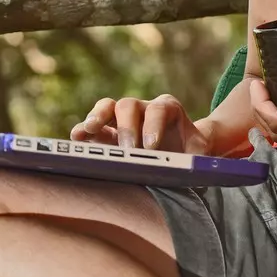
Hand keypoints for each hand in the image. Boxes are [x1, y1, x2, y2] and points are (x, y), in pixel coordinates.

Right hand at [72, 94, 210, 152]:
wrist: (183, 148)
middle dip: (127, 128)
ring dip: (97, 117)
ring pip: (107, 107)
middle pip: (129, 105)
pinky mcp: (107, 130)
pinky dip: (84, 130)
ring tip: (89, 130)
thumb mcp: (199, 153)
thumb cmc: (191, 150)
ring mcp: (122, 118)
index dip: (153, 125)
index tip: (151, 146)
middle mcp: (143, 108)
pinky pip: (93, 125)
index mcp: (167, 108)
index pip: (159, 109)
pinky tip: (76, 140)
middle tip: (127, 150)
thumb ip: (197, 159)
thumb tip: (192, 171)